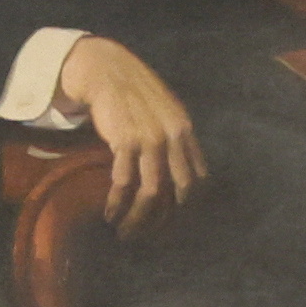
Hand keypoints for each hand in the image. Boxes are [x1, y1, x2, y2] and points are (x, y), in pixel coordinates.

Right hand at [60, 36, 205, 230]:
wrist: (107, 71)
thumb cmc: (133, 92)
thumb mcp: (165, 109)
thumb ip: (175, 135)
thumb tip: (180, 168)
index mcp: (185, 130)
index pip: (198, 176)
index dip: (189, 203)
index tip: (175, 221)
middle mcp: (173, 136)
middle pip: (180, 190)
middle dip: (166, 219)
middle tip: (150, 235)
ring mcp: (150, 140)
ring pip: (151, 192)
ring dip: (138, 218)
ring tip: (125, 232)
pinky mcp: (125, 142)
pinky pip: (123, 183)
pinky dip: (116, 203)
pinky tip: (110, 213)